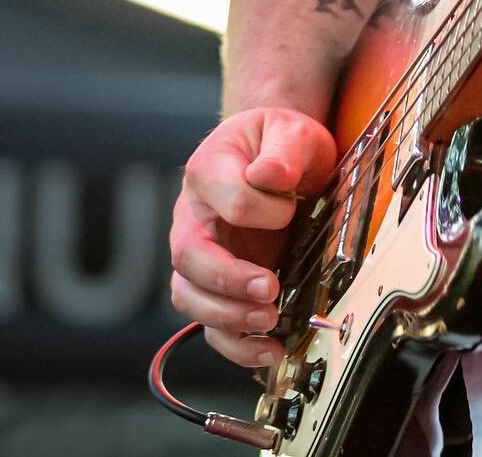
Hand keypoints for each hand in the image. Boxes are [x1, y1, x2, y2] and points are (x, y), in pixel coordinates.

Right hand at [169, 107, 336, 366]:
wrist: (279, 157)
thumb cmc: (280, 144)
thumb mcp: (290, 130)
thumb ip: (284, 148)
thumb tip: (271, 175)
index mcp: (207, 170)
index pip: (220, 196)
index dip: (259, 208)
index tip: (292, 206)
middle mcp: (193, 217)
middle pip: (188, 256)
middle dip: (227, 279)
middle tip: (269, 289)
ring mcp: (200, 256)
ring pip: (190, 297)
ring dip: (227, 316)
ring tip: (269, 322)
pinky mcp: (217, 287)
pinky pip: (211, 325)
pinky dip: (235, 345)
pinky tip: (268, 351)